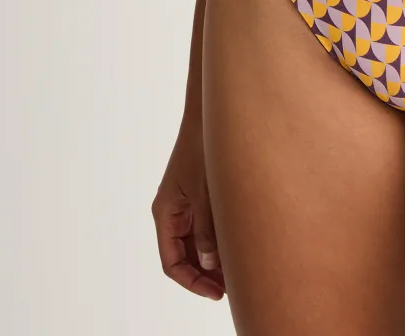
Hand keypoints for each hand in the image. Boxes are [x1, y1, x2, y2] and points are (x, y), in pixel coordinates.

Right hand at [152, 109, 225, 301]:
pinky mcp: (202, 196)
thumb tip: (212, 265)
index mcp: (166, 213)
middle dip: (205, 275)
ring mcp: (188, 204)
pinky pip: (207, 227)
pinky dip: (219, 241)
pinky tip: (239, 247)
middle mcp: (174, 212)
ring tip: (238, 271)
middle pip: (185, 257)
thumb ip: (207, 229)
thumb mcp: (204, 191)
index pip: (171, 262)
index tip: (216, 292)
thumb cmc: (202, 147)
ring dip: (214, 260)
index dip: (192, 282)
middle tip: (232, 287)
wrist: (211, 113)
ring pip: (197, 244)